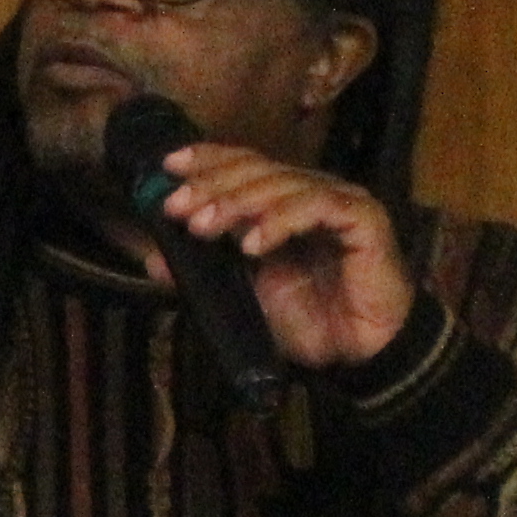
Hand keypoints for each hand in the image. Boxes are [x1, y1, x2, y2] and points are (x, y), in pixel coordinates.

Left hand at [148, 144, 414, 369]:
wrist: (358, 357)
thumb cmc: (307, 323)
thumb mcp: (243, 295)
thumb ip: (204, 272)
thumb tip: (152, 257)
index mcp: (285, 200)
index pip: (245, 164)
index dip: (209, 159)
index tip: (168, 165)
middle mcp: (313, 191)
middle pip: (259, 168)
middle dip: (213, 184)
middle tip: (177, 206)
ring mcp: (341, 201)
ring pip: (283, 183)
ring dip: (238, 202)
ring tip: (203, 227)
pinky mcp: (364, 219)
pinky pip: (317, 207)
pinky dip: (280, 221)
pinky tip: (252, 245)